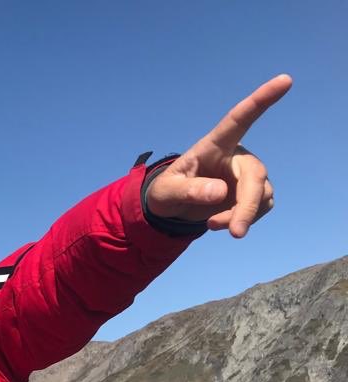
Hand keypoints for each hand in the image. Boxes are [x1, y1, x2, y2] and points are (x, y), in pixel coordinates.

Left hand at [145, 74, 291, 237]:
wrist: (172, 209)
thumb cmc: (166, 191)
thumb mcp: (166, 192)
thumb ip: (187, 190)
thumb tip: (219, 192)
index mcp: (214, 144)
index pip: (239, 118)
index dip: (261, 99)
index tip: (285, 80)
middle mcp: (237, 156)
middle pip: (255, 176)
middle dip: (247, 205)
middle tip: (235, 233)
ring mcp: (247, 175)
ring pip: (261, 195)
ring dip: (241, 216)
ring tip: (212, 225)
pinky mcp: (253, 193)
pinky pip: (260, 207)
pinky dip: (244, 220)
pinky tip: (222, 224)